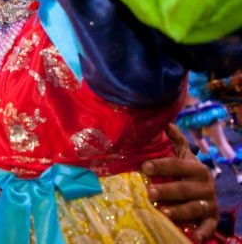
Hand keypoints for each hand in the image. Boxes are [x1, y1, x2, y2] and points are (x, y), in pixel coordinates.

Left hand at [142, 124, 217, 242]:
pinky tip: (193, 236)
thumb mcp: (184, 156)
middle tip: (149, 192)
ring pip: (194, 207)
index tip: (144, 167)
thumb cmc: (188, 172)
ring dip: (179, 211)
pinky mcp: (211, 219)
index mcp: (196, 168)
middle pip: (183, 188)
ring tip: (163, 212)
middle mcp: (205, 185)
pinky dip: (202, 232)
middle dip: (166, 190)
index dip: (161, 165)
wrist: (208, 191)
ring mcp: (208, 203)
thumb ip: (175, 141)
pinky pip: (208, 226)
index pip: (177, 166)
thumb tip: (166, 123)